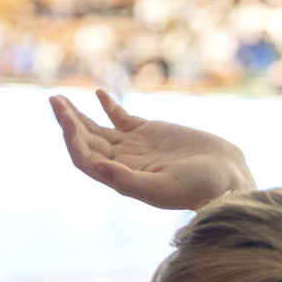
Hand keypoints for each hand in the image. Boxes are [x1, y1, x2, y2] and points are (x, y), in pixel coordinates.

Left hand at [50, 89, 253, 209]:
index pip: (86, 159)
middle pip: (86, 141)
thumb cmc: (198, 187)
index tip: (66, 120)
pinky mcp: (149, 132)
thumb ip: (127, 180)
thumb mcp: (162, 187)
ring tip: (59, 99)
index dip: (73, 140)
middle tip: (54, 101)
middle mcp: (123, 162)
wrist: (226, 176)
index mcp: (121, 178)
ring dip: (79, 115)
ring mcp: (134, 146)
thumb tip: (95, 167)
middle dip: (68, 122)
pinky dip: (108, 105)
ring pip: (98, 129)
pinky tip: (98, 93)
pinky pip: (122, 117)